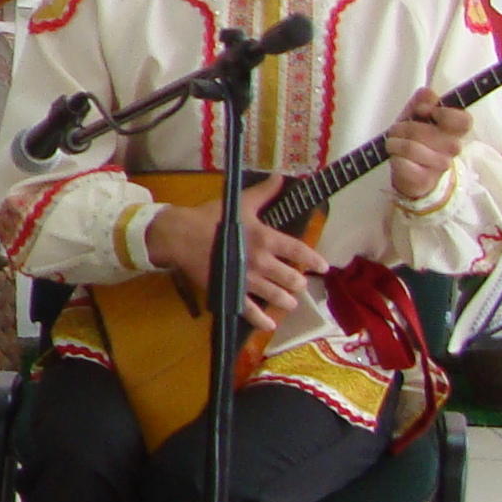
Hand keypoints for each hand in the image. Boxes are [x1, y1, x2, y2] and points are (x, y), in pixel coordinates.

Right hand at [148, 180, 327, 327]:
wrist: (178, 236)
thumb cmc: (210, 218)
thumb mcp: (240, 203)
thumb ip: (263, 193)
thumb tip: (280, 177)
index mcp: (265, 238)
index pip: (299, 251)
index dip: (314, 260)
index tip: (323, 268)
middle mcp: (261, 261)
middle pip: (291, 278)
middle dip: (298, 283)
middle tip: (298, 283)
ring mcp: (246, 279)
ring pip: (276, 296)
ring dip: (286, 301)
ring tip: (289, 301)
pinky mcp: (230, 290)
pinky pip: (249, 310)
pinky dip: (262, 320)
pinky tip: (270, 324)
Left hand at [384, 86, 471, 200]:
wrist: (412, 174)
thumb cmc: (416, 141)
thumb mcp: (416, 118)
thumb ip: (422, 102)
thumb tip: (428, 92)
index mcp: (455, 131)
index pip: (463, 120)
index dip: (441, 113)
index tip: (422, 111)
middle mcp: (452, 148)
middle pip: (424, 131)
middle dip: (402, 127)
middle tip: (397, 130)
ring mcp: (440, 165)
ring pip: (410, 147)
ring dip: (393, 142)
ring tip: (394, 144)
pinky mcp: (425, 179)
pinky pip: (402, 163)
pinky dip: (394, 158)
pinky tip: (397, 159)